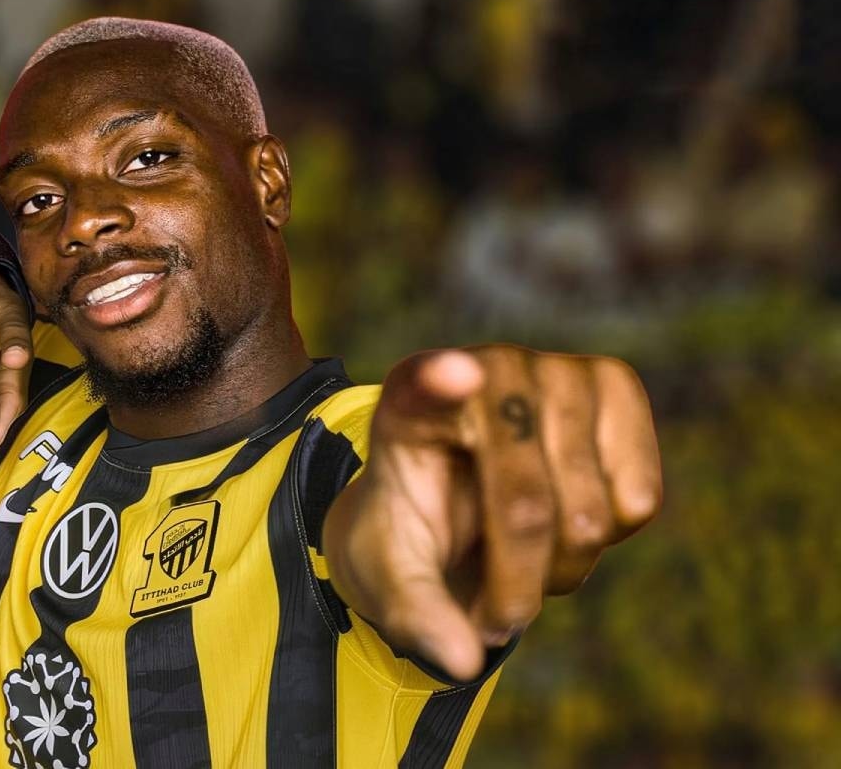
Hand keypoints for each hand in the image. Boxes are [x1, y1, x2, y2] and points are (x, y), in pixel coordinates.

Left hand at [321, 346, 661, 681]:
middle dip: (516, 585)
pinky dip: (610, 536)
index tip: (454, 374)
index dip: (439, 382)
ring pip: (589, 515)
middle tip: (494, 616)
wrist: (459, 504)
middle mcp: (487, 367)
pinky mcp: (615, 384)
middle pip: (524, 504)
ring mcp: (556, 368)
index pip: (423, 386)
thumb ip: (415, 612)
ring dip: (561, 569)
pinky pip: (639, 500)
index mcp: (408, 405)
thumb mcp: (389, 575)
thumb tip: (462, 661)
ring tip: (523, 557)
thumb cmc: (415, 533)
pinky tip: (566, 518)